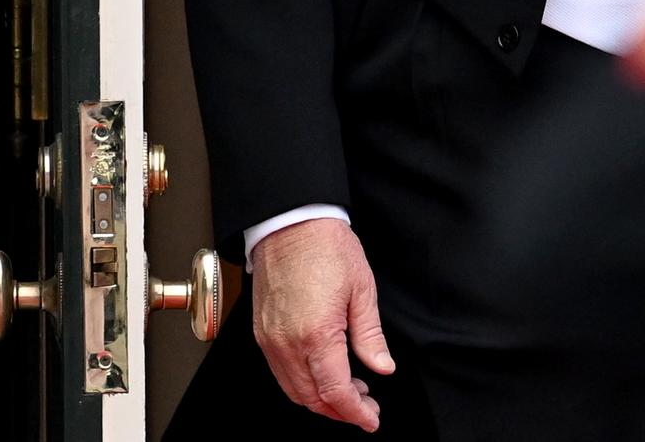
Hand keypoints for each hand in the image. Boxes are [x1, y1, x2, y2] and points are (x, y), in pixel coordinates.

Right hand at [249, 218, 394, 430]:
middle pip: (311, 398)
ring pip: (293, 390)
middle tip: (366, 407)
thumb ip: (370, 336)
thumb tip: (382, 367)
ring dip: (320, 400)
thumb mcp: (363, 290)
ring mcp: (270, 341)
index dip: (355, 412)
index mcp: (316, 334)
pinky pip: (280, 373)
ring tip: (349, 393)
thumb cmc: (327, 249)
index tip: (371, 419)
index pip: (335, 391)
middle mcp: (287, 344)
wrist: (290, 225)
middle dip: (340, 411)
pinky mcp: (262, 335)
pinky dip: (302, 384)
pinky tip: (323, 375)